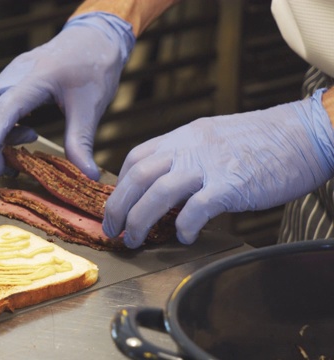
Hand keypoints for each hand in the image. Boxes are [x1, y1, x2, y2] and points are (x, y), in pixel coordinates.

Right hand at [0, 12, 134, 179]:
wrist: (94, 37)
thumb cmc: (93, 67)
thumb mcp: (91, 107)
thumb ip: (82, 142)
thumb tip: (88, 175)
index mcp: (37, 77)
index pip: (6, 106)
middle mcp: (15, 74)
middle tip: (1, 168)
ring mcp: (10, 76)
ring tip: (16, 155)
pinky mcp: (10, 82)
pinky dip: (0, 127)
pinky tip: (25, 134)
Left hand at [103, 88, 333, 247]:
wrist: (306, 132)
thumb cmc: (262, 140)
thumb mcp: (213, 139)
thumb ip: (187, 158)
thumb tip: (167, 188)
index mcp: (183, 137)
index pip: (137, 158)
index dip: (120, 185)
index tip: (117, 205)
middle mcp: (189, 148)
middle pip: (138, 176)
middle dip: (117, 206)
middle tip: (113, 230)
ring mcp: (209, 165)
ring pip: (158, 192)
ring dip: (140, 220)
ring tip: (134, 240)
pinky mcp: (232, 184)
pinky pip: (197, 208)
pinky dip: (184, 226)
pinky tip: (183, 238)